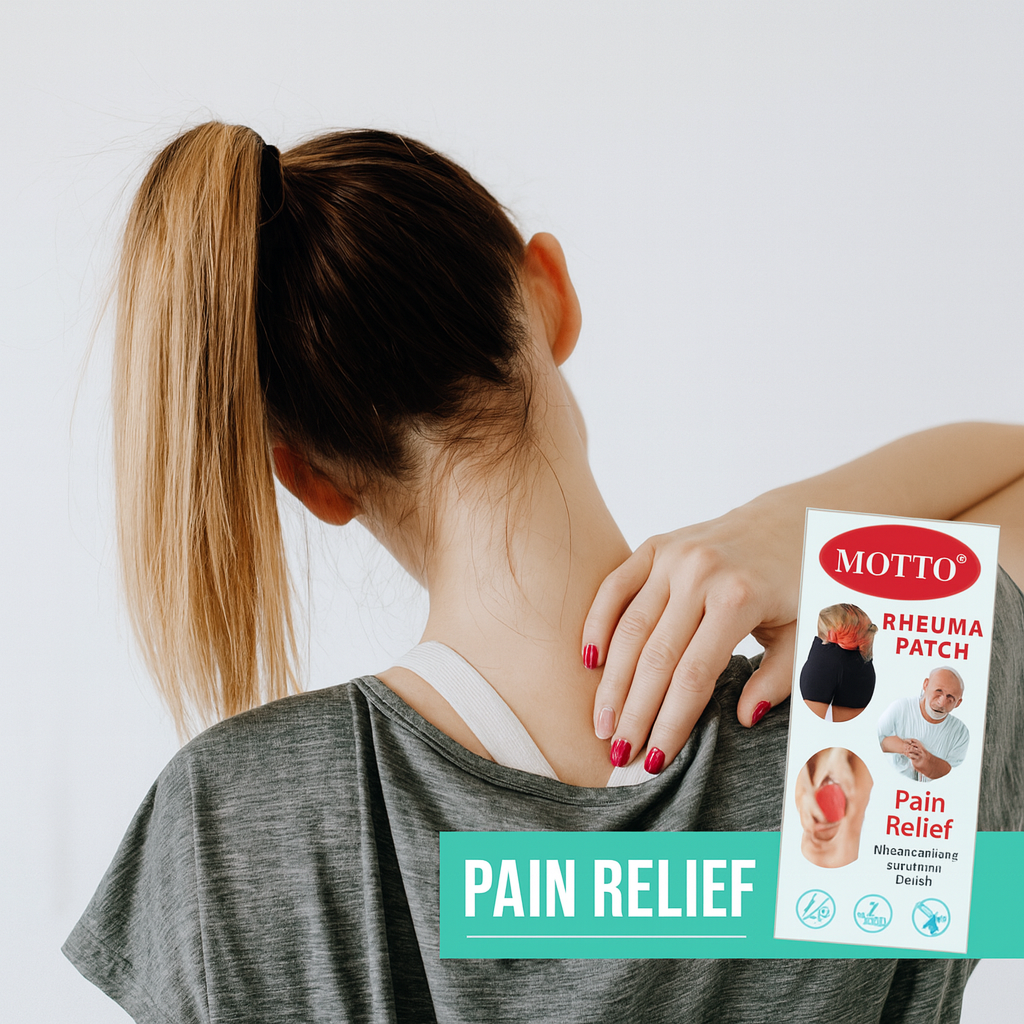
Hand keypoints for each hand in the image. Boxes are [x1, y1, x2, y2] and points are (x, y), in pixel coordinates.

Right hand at [582, 494, 799, 771]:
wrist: (792, 521)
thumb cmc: (799, 585)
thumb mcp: (805, 635)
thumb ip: (777, 679)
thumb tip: (742, 719)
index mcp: (739, 597)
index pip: (693, 675)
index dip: (671, 722)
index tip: (656, 759)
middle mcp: (699, 573)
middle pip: (655, 657)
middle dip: (633, 711)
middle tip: (618, 752)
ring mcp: (672, 556)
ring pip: (628, 627)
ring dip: (611, 680)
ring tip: (602, 721)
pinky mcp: (655, 545)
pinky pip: (615, 586)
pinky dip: (598, 623)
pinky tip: (590, 660)